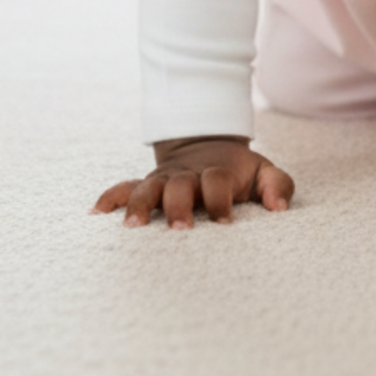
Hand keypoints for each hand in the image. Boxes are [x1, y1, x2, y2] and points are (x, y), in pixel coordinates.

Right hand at [91, 136, 294, 229]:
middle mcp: (186, 176)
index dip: (220, 200)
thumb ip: (277, 185)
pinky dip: (110, 197)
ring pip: (147, 189)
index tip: (226, 222)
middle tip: (181, 230)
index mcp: (215, 172)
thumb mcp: (263, 171)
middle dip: (178, 206)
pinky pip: (123, 187)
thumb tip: (279, 209)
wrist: (208, 145)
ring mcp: (163, 180)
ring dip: (140, 206)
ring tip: (133, 227)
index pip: (215, 181)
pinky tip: (96, 213)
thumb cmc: (238, 172)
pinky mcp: (146, 185)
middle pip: (179, 186)